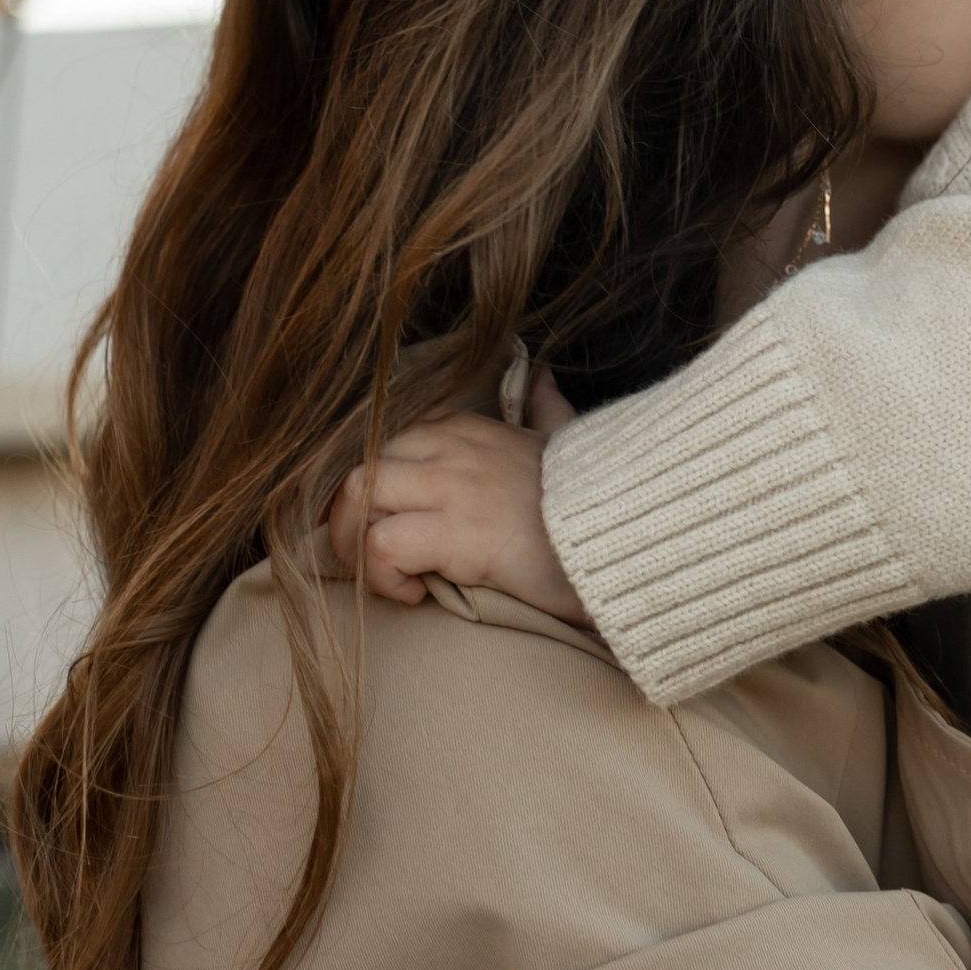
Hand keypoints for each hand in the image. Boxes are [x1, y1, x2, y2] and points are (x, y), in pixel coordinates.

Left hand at [327, 370, 584, 615]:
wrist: (624, 536)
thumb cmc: (592, 503)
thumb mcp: (565, 443)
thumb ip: (547, 408)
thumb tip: (543, 376)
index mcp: (469, 430)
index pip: (385, 444)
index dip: (373, 490)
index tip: (384, 525)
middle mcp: (452, 449)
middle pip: (357, 466)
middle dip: (346, 517)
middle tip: (370, 559)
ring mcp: (452, 487)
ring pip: (356, 496)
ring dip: (353, 544)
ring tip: (385, 578)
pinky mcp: (456, 532)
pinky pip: (381, 544)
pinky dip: (382, 575)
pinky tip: (416, 594)